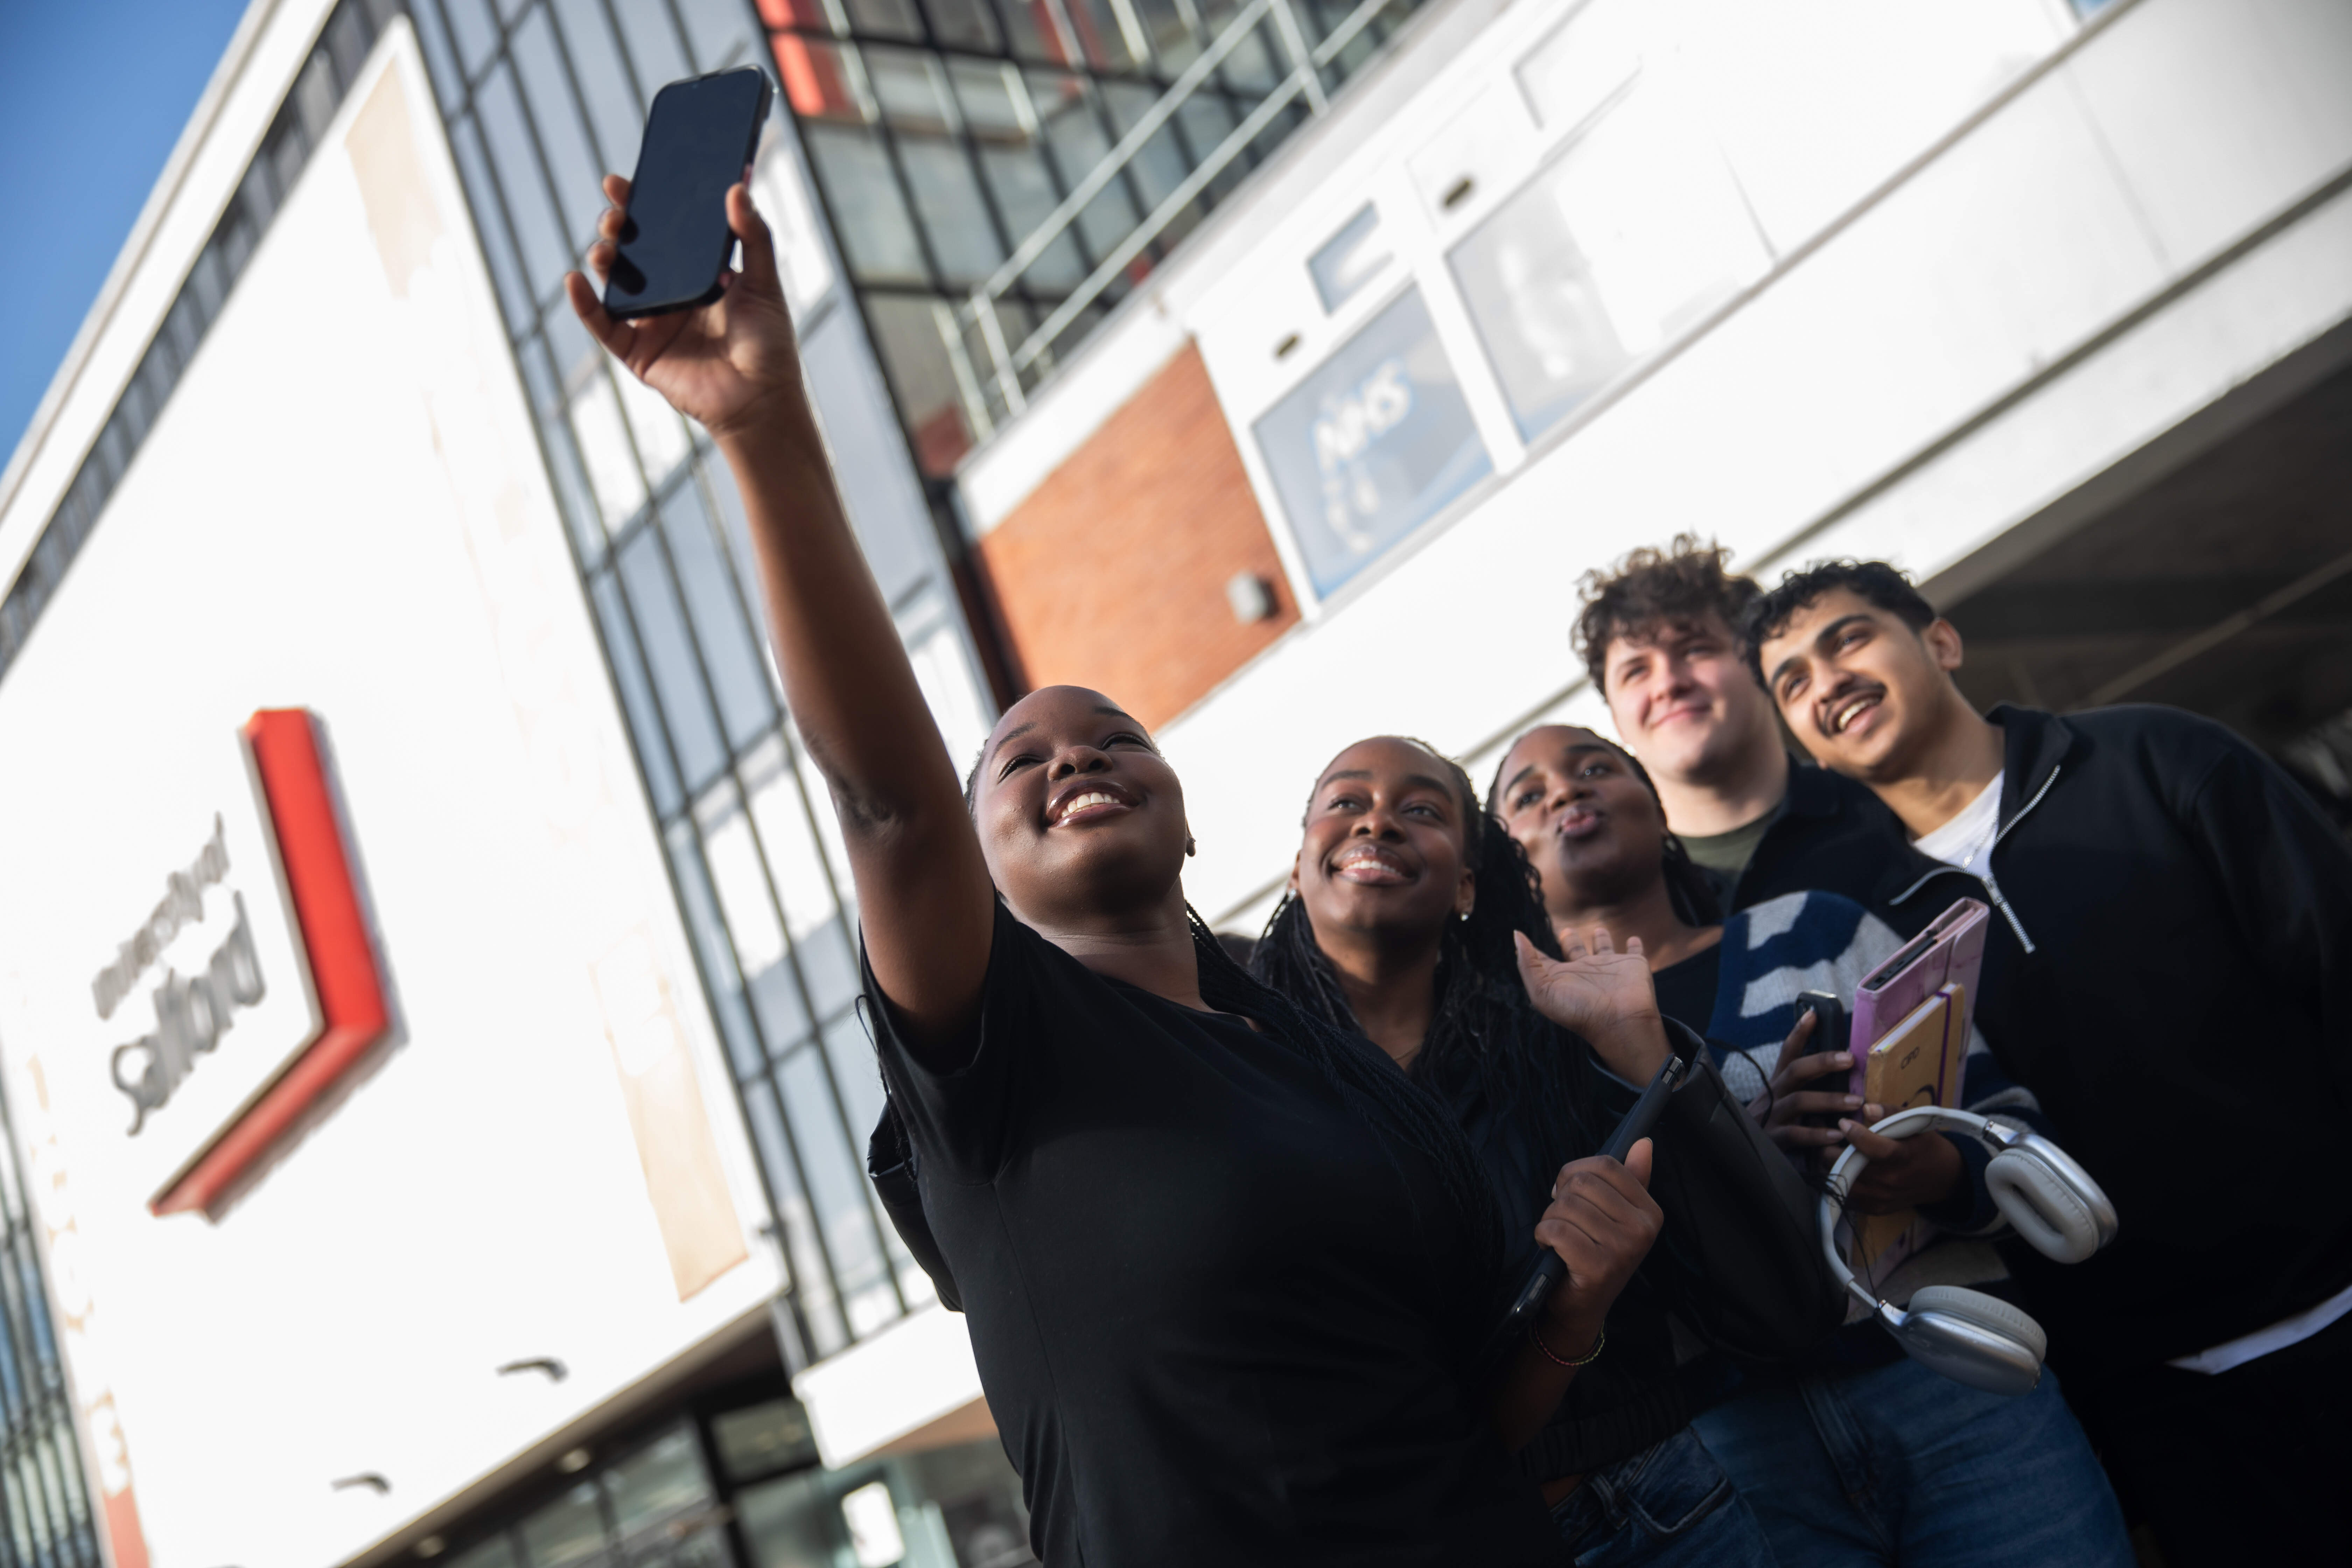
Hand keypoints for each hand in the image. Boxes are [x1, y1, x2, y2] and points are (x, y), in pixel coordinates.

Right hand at [565, 175, 807, 440]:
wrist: (763, 399)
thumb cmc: (768, 344)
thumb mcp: (764, 282)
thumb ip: (753, 235)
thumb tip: (738, 187)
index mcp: (694, 272)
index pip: (662, 230)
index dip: (639, 204)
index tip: (621, 182)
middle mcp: (668, 293)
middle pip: (632, 250)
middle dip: (618, 227)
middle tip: (617, 214)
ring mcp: (650, 322)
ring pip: (613, 282)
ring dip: (602, 258)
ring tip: (605, 247)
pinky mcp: (638, 352)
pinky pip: (603, 325)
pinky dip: (584, 304)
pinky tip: (575, 281)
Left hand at [1514, 927, 1669, 1081]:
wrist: (1619, 1023)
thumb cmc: (1578, 1010)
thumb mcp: (1542, 990)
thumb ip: (1528, 963)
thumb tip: (1517, 935)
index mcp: (1563, 978)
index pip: (1545, 961)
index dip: (1534, 952)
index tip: (1524, 938)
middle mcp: (1585, 972)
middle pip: (1574, 950)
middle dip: (1570, 940)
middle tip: (1566, 931)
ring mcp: (1609, 968)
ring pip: (1604, 949)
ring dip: (1602, 939)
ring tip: (1599, 929)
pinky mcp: (1633, 965)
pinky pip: (1635, 952)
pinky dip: (1635, 946)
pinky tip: (1634, 940)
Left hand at [1536, 1138, 1663, 1345]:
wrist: (1582, 1307)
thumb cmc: (1595, 1254)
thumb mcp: (1615, 1216)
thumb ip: (1630, 1178)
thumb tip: (1643, 1142)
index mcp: (1650, 1212)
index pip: (1607, 1165)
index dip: (1576, 1172)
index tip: (1569, 1190)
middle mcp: (1642, 1230)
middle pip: (1583, 1183)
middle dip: (1560, 1198)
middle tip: (1562, 1220)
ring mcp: (1623, 1250)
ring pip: (1566, 1206)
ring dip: (1550, 1219)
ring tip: (1558, 1237)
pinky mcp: (1599, 1267)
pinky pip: (1557, 1230)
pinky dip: (1543, 1236)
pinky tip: (1550, 1248)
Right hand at [1746, 1009, 1861, 1165]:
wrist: (1740, 1152)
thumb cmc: (1774, 1125)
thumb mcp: (1785, 1102)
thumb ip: (1805, 1089)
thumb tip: (1839, 1073)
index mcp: (1778, 1083)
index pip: (1787, 1052)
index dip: (1799, 1033)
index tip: (1814, 1014)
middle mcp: (1773, 1094)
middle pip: (1794, 1070)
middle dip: (1822, 1061)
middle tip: (1849, 1059)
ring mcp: (1771, 1116)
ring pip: (1798, 1101)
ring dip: (1829, 1099)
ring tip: (1855, 1102)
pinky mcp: (1773, 1139)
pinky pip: (1796, 1134)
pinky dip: (1818, 1134)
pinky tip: (1838, 1135)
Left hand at [1838, 1113, 1962, 1213]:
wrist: (1943, 1179)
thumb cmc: (1926, 1146)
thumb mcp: (1917, 1125)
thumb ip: (1892, 1113)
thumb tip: (1866, 1108)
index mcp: (1904, 1157)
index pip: (1877, 1150)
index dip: (1856, 1136)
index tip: (1843, 1122)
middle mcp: (1892, 1180)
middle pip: (1852, 1167)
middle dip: (1832, 1151)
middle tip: (1825, 1137)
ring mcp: (1883, 1197)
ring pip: (1844, 1182)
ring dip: (1831, 1166)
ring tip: (1828, 1151)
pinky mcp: (1876, 1208)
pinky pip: (1848, 1196)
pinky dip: (1840, 1181)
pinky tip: (1839, 1167)